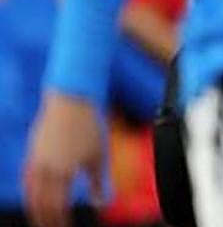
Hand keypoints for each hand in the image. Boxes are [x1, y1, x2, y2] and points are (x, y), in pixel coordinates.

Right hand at [24, 92, 105, 226]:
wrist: (70, 100)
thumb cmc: (89, 127)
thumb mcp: (98, 156)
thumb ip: (98, 183)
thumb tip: (102, 204)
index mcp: (61, 173)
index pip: (57, 208)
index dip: (60, 222)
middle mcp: (44, 170)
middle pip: (41, 204)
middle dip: (46, 220)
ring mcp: (35, 161)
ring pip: (31, 193)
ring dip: (36, 209)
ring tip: (42, 219)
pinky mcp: (32, 152)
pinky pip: (28, 180)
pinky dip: (31, 193)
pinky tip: (37, 196)